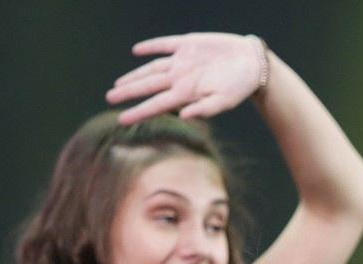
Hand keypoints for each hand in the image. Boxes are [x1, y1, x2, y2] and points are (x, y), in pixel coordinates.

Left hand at [108, 33, 266, 123]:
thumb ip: (205, 109)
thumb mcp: (225, 101)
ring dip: (135, 75)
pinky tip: (138, 51)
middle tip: (109, 98)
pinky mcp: (188, 44)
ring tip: (119, 84)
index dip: (138, 111)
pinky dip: (151, 47)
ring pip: (152, 68)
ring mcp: (182, 61)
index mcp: (186, 93)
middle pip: (148, 86)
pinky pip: (165, 45)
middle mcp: (180, 78)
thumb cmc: (240, 87)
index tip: (121, 119)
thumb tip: (186, 117)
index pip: (156, 104)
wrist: (253, 64)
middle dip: (129, 92)